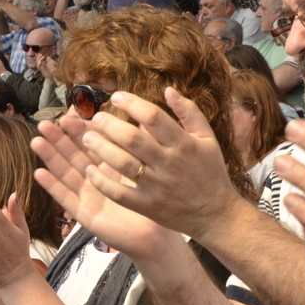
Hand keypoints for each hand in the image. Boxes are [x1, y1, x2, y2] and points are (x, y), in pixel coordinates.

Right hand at [31, 116, 171, 259]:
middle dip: (59, 140)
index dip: (78, 130)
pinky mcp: (84, 215)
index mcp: (109, 166)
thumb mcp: (146, 169)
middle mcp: (95, 180)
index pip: (91, 144)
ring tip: (36, 141)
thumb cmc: (155, 202)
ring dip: (50, 158)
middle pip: (73, 156)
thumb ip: (141, 146)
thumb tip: (140, 119)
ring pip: (66, 173)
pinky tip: (39, 173)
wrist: (156, 235)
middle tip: (44, 124)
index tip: (67, 115)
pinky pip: (66, 199)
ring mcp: (88, 197)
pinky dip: (52, 186)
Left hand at [66, 89, 243, 242]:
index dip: (132, 104)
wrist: (216, 214)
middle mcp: (169, 164)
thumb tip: (168, 90)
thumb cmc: (210, 172)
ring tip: (87, 138)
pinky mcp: (148, 206)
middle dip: (110, 125)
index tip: (116, 97)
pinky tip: (90, 170)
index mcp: (183, 144)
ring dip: (101, 148)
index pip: (153, 117)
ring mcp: (157, 186)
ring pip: (123, 163)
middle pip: (133, 139)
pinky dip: (102, 182)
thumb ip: (189, 112)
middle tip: (96, 118)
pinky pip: (120, 193)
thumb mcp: (207, 139)